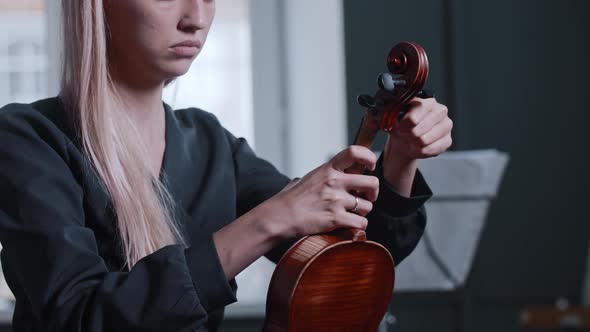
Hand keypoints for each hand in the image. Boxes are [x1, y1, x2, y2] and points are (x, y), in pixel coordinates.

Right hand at [259, 146, 379, 238]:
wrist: (279, 216)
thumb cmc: (290, 200)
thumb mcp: (307, 178)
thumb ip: (323, 175)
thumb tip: (331, 174)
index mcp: (328, 169)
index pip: (355, 152)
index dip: (369, 157)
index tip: (371, 166)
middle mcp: (334, 182)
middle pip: (372, 182)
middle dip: (373, 193)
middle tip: (366, 198)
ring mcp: (336, 200)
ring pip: (368, 206)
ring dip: (362, 212)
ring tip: (350, 214)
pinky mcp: (336, 219)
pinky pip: (361, 223)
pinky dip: (357, 226)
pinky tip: (348, 225)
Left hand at [380, 97, 452, 195]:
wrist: (407, 138)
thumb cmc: (400, 124)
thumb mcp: (392, 116)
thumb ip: (387, 114)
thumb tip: (377, 114)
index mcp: (426, 101)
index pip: (413, 118)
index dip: (402, 126)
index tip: (398, 128)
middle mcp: (440, 110)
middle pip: (419, 131)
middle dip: (408, 136)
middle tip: (405, 135)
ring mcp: (446, 125)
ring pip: (425, 141)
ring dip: (414, 144)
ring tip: (411, 140)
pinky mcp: (448, 140)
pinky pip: (432, 150)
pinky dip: (421, 152)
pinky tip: (417, 147)